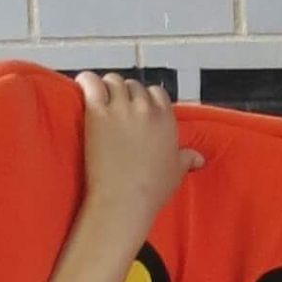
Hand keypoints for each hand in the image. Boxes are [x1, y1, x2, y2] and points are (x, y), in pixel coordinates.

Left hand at [76, 72, 203, 221]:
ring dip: (105, 88)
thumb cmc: (150, 190)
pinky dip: (86, 82)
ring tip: (98, 100)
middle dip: (124, 94)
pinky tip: (83, 88)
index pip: (157, 93)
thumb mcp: (176, 173)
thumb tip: (198, 158)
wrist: (124, 200)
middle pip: (133, 85)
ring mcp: (122, 108)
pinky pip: (91, 82)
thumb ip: (186, 158)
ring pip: (113, 81)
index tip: (138, 109)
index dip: (145, 99)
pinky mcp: (98, 112)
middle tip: (115, 108)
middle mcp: (146, 109)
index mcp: (166, 120)